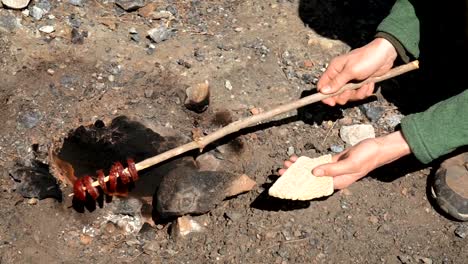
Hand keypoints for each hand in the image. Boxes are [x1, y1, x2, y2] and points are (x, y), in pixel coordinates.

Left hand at [279, 131, 411, 188]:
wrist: (377, 147)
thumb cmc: (367, 157)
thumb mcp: (350, 164)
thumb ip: (332, 169)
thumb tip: (313, 173)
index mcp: (337, 183)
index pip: (314, 188)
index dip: (300, 186)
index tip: (286, 183)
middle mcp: (333, 179)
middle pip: (310, 179)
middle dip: (295, 176)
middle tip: (280, 171)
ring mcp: (333, 170)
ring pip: (312, 170)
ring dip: (299, 167)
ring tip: (286, 164)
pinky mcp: (333, 161)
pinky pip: (317, 163)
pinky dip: (307, 161)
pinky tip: (297, 158)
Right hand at [317, 38, 397, 105]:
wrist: (386, 54)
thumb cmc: (367, 59)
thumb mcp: (351, 71)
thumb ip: (337, 82)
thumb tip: (322, 91)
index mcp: (334, 69)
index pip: (322, 86)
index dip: (325, 96)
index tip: (332, 103)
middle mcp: (340, 76)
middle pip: (335, 94)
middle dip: (345, 96)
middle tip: (352, 91)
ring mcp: (350, 81)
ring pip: (348, 96)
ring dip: (358, 93)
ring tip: (365, 84)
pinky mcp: (359, 84)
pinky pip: (358, 94)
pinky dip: (365, 91)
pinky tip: (370, 83)